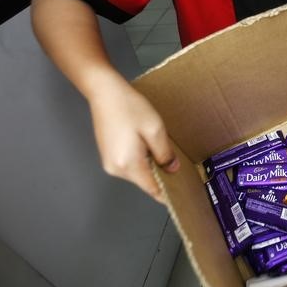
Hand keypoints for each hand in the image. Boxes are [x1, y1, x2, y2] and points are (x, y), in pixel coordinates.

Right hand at [87, 78, 179, 202]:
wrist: (105, 92)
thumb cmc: (129, 107)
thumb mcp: (155, 130)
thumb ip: (165, 153)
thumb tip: (172, 169)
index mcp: (128, 165)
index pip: (152, 189)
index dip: (167, 193)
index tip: (181, 194)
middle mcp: (115, 169)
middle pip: (145, 181)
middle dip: (160, 174)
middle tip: (175, 162)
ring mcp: (109, 163)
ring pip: (137, 172)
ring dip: (150, 165)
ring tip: (157, 147)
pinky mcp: (107, 155)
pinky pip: (129, 164)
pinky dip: (140, 159)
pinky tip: (144, 143)